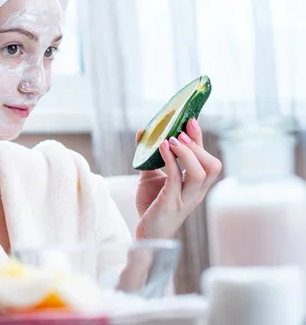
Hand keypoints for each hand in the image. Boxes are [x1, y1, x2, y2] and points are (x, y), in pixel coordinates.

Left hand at [134, 118, 221, 239]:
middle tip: (179, 132)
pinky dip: (171, 161)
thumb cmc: (152, 206)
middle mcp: (196, 192)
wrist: (146, 234)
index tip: (189, 120)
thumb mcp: (151, 176)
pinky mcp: (171, 203)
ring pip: (201, 173)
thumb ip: (149, 156)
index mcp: (196, 184)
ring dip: (187, 153)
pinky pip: (177, 180)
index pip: (207, 158)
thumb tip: (143, 131)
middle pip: (212, 166)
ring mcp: (186, 199)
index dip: (200, 139)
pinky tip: (161, 149)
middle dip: (198, 145)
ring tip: (170, 140)